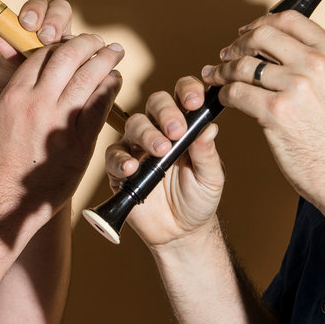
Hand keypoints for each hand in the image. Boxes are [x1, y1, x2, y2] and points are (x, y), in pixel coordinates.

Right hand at [0, 0, 123, 214]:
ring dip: (104, 59)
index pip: (42, 55)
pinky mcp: (77, 143)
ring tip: (114, 52)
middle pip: (66, 56)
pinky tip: (115, 81)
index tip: (75, 43)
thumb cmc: (3, 163)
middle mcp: (35, 102)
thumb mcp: (4, 119)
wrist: (3, 200)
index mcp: (14, 95)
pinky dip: (109, 88)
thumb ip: (23, 96)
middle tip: (99, 42)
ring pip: (87, 76)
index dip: (62, 44)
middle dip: (87, 43)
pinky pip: (99, 105)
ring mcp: (57, 122)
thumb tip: (41, 77)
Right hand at [104, 76, 223, 247]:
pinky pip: (114, 156)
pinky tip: (133, 168)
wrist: (181, 232)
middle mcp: (159, 130)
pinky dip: (122, 160)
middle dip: (166, 112)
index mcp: (184, 126)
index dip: (187, 91)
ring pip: (134, 125)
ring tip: (160, 151)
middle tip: (176, 131)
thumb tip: (209, 127)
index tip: (194, 102)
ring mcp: (138, 148)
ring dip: (147, 134)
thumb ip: (207, 154)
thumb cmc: (198, 199)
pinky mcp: (120, 168)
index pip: (183, 96)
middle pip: (156, 103)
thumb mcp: (211, 178)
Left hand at [203, 11, 324, 206]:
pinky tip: (223, 98)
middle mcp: (315, 64)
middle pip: (261, 35)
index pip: (289, 19)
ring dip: (222, 70)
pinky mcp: (276, 113)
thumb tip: (279, 52)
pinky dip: (224, 93)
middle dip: (237, 44)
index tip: (246, 33)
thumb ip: (316, 64)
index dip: (261, 23)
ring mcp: (295, 87)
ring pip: (243, 64)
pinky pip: (236, 92)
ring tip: (216, 77)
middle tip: (226, 55)